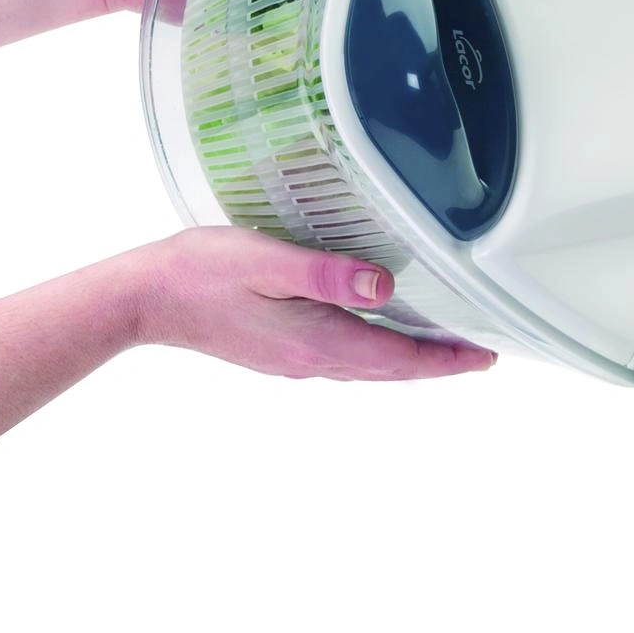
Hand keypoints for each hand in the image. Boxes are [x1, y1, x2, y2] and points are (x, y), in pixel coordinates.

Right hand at [0, 227, 495, 452]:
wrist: (147, 297)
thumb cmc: (203, 273)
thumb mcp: (268, 264)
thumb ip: (327, 275)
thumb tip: (382, 286)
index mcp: (316, 342)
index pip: (398, 359)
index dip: (446, 360)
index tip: (486, 356)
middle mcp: (311, 360)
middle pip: (391, 368)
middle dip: (438, 363)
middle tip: (478, 352)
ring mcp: (295, 359)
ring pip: (369, 365)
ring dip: (410, 359)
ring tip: (442, 346)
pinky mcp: (281, 350)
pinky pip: (346, 356)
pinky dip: (378, 351)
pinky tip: (381, 334)